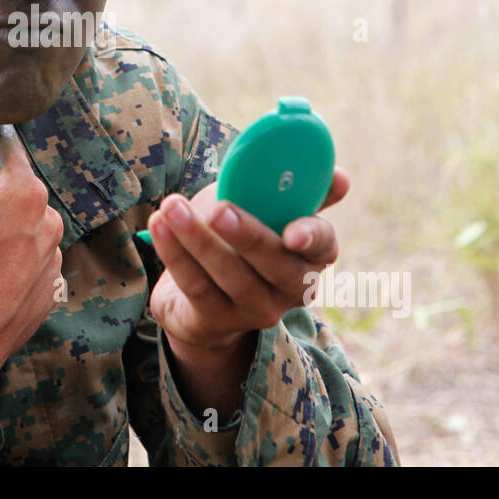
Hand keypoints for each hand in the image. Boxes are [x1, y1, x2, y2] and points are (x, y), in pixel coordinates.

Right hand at [0, 125, 63, 380]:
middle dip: (0, 207)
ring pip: (28, 236)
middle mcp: (50, 226)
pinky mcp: (50, 294)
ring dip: (8, 241)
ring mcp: (53, 263)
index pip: (13, 158)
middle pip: (22, 202)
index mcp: (28, 197)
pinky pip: (30, 268)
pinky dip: (13, 270)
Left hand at [147, 168, 349, 354]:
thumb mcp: (265, 210)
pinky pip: (195, 286)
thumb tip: (339, 177)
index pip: (324, 246)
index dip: (312, 236)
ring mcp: (254, 309)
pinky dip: (174, 252)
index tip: (294, 230)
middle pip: (275, 264)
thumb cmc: (238, 237)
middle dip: (246, 236)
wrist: (201, 298)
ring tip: (171, 206)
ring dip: (197, 239)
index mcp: (310, 255)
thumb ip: (292, 190)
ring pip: (229, 275)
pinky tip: (158, 225)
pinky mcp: (216, 321)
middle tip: (218, 209)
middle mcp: (290, 288)